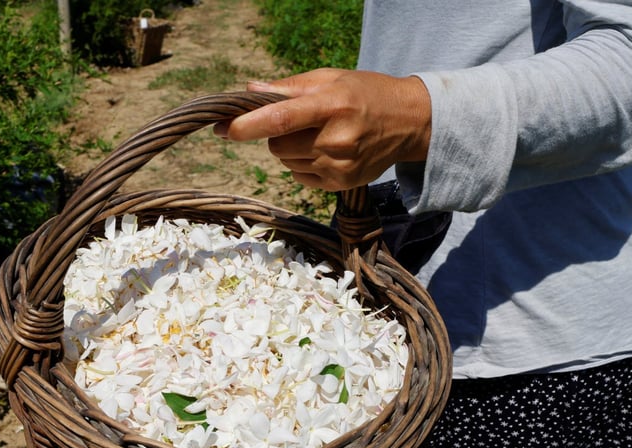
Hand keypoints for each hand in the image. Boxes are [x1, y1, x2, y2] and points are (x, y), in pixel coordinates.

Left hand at [213, 69, 431, 190]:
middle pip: (277, 145)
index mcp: (331, 105)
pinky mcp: (340, 184)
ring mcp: (338, 166)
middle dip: (276, 134)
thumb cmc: (364, 93)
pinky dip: (303, 165)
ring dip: (291, 150)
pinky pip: (299, 176)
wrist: (408, 122)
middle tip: (301, 123)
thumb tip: (249, 91)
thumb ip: (288, 87)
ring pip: (286, 162)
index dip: (248, 125)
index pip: (281, 119)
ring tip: (319, 136)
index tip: (223, 129)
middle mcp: (335, 139)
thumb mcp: (331, 79)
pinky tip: (326, 152)